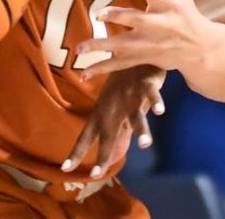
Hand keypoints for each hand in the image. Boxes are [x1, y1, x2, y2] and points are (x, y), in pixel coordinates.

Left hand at [62, 65, 165, 179]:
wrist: (133, 50)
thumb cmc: (121, 81)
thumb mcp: (112, 105)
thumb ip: (113, 127)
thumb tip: (110, 150)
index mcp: (102, 112)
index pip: (86, 136)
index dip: (76, 152)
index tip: (65, 169)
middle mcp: (113, 107)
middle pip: (109, 134)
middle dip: (103, 154)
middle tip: (97, 174)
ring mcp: (130, 96)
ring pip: (135, 117)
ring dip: (141, 130)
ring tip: (145, 145)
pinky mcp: (146, 85)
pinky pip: (151, 95)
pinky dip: (156, 102)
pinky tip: (160, 111)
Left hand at [75, 0, 214, 79]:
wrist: (199, 47)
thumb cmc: (184, 6)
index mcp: (170, 2)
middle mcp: (162, 25)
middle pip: (141, 22)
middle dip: (122, 18)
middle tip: (101, 14)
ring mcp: (152, 44)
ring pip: (126, 47)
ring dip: (104, 47)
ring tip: (81, 48)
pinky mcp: (144, 58)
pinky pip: (121, 65)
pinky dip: (103, 69)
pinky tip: (84, 72)